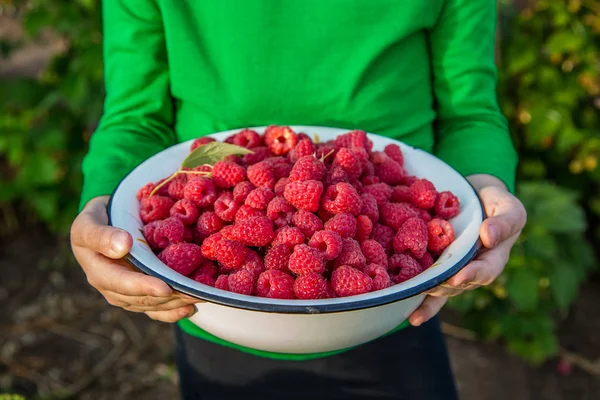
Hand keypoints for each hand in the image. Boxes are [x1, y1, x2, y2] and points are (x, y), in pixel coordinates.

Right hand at [70, 196, 198, 322]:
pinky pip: (155, 308)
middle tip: (193, 293)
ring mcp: (126, 293)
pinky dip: (172, 311)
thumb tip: (123, 245)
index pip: (122, 283)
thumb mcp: (89, 222)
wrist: (103, 222)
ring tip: (198, 297)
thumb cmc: (97, 219)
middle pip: (141, 298)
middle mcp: (112, 288)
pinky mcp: (138, 294)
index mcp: (98, 271)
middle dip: (168, 298)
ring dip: (174, 303)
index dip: (144, 287)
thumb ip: (101, 235)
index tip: (165, 288)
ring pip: (151, 305)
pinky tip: (190, 308)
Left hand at [408, 174, 526, 325]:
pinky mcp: (436, 267)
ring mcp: (453, 270)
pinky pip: (430, 285)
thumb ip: (503, 222)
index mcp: (494, 258)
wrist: (474, 197)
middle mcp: (473, 269)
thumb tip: (488, 236)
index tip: (458, 276)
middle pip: (458, 285)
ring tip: (410, 299)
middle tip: (428, 288)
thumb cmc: (496, 202)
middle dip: (442, 287)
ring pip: (442, 288)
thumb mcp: (508, 208)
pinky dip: (421, 302)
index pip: (486, 271)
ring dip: (427, 296)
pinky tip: (411, 316)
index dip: (472, 275)